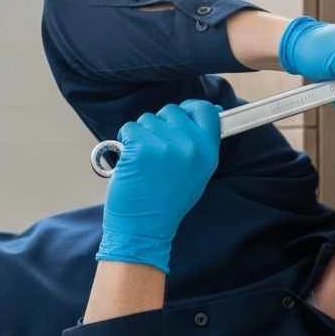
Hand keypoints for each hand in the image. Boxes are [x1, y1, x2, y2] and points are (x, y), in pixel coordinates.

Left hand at [96, 100, 219, 273]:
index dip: (190, 108)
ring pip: (147, 119)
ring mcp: (166, 146)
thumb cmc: (168, 202)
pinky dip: (125, 142)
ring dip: (141, 135)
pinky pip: (129, 129)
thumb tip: (207, 112)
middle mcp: (191, 146)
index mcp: (208, 153)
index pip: (206, 111)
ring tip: (144, 161)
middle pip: (172, 111)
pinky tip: (131, 161)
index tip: (182, 114)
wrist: (145, 226)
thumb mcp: (198, 174)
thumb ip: (201, 144)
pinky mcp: (141, 148)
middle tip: (157, 151)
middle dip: (160, 124)